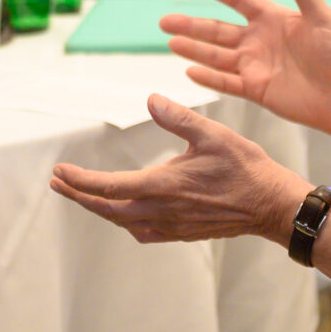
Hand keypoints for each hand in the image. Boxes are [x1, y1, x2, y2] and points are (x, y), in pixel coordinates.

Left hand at [51, 95, 308, 243]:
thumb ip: (178, 118)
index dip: (80, 181)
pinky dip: (123, 221)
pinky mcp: (181, 232)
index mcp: (163, 186)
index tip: (59, 172)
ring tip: (81, 194)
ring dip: (98, 208)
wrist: (271, 206)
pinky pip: (141, 231)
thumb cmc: (245, 169)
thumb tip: (151, 99)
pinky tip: (121, 213)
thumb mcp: (212, 134)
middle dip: (79, 196)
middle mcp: (161, 211)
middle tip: (58, 183)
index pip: (109, 187)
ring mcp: (170, 225)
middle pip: (107, 209)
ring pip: (122, 221)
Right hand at [161, 0, 330, 132]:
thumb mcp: (320, 16)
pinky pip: (225, 82)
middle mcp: (257, 40)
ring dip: (193, 49)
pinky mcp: (255, 88)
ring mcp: (254, 65)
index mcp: (271, 19)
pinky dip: (208, 78)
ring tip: (171, 42)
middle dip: (190, 25)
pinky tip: (190, 71)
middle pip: (216, 29)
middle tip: (164, 21)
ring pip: (215, 55)